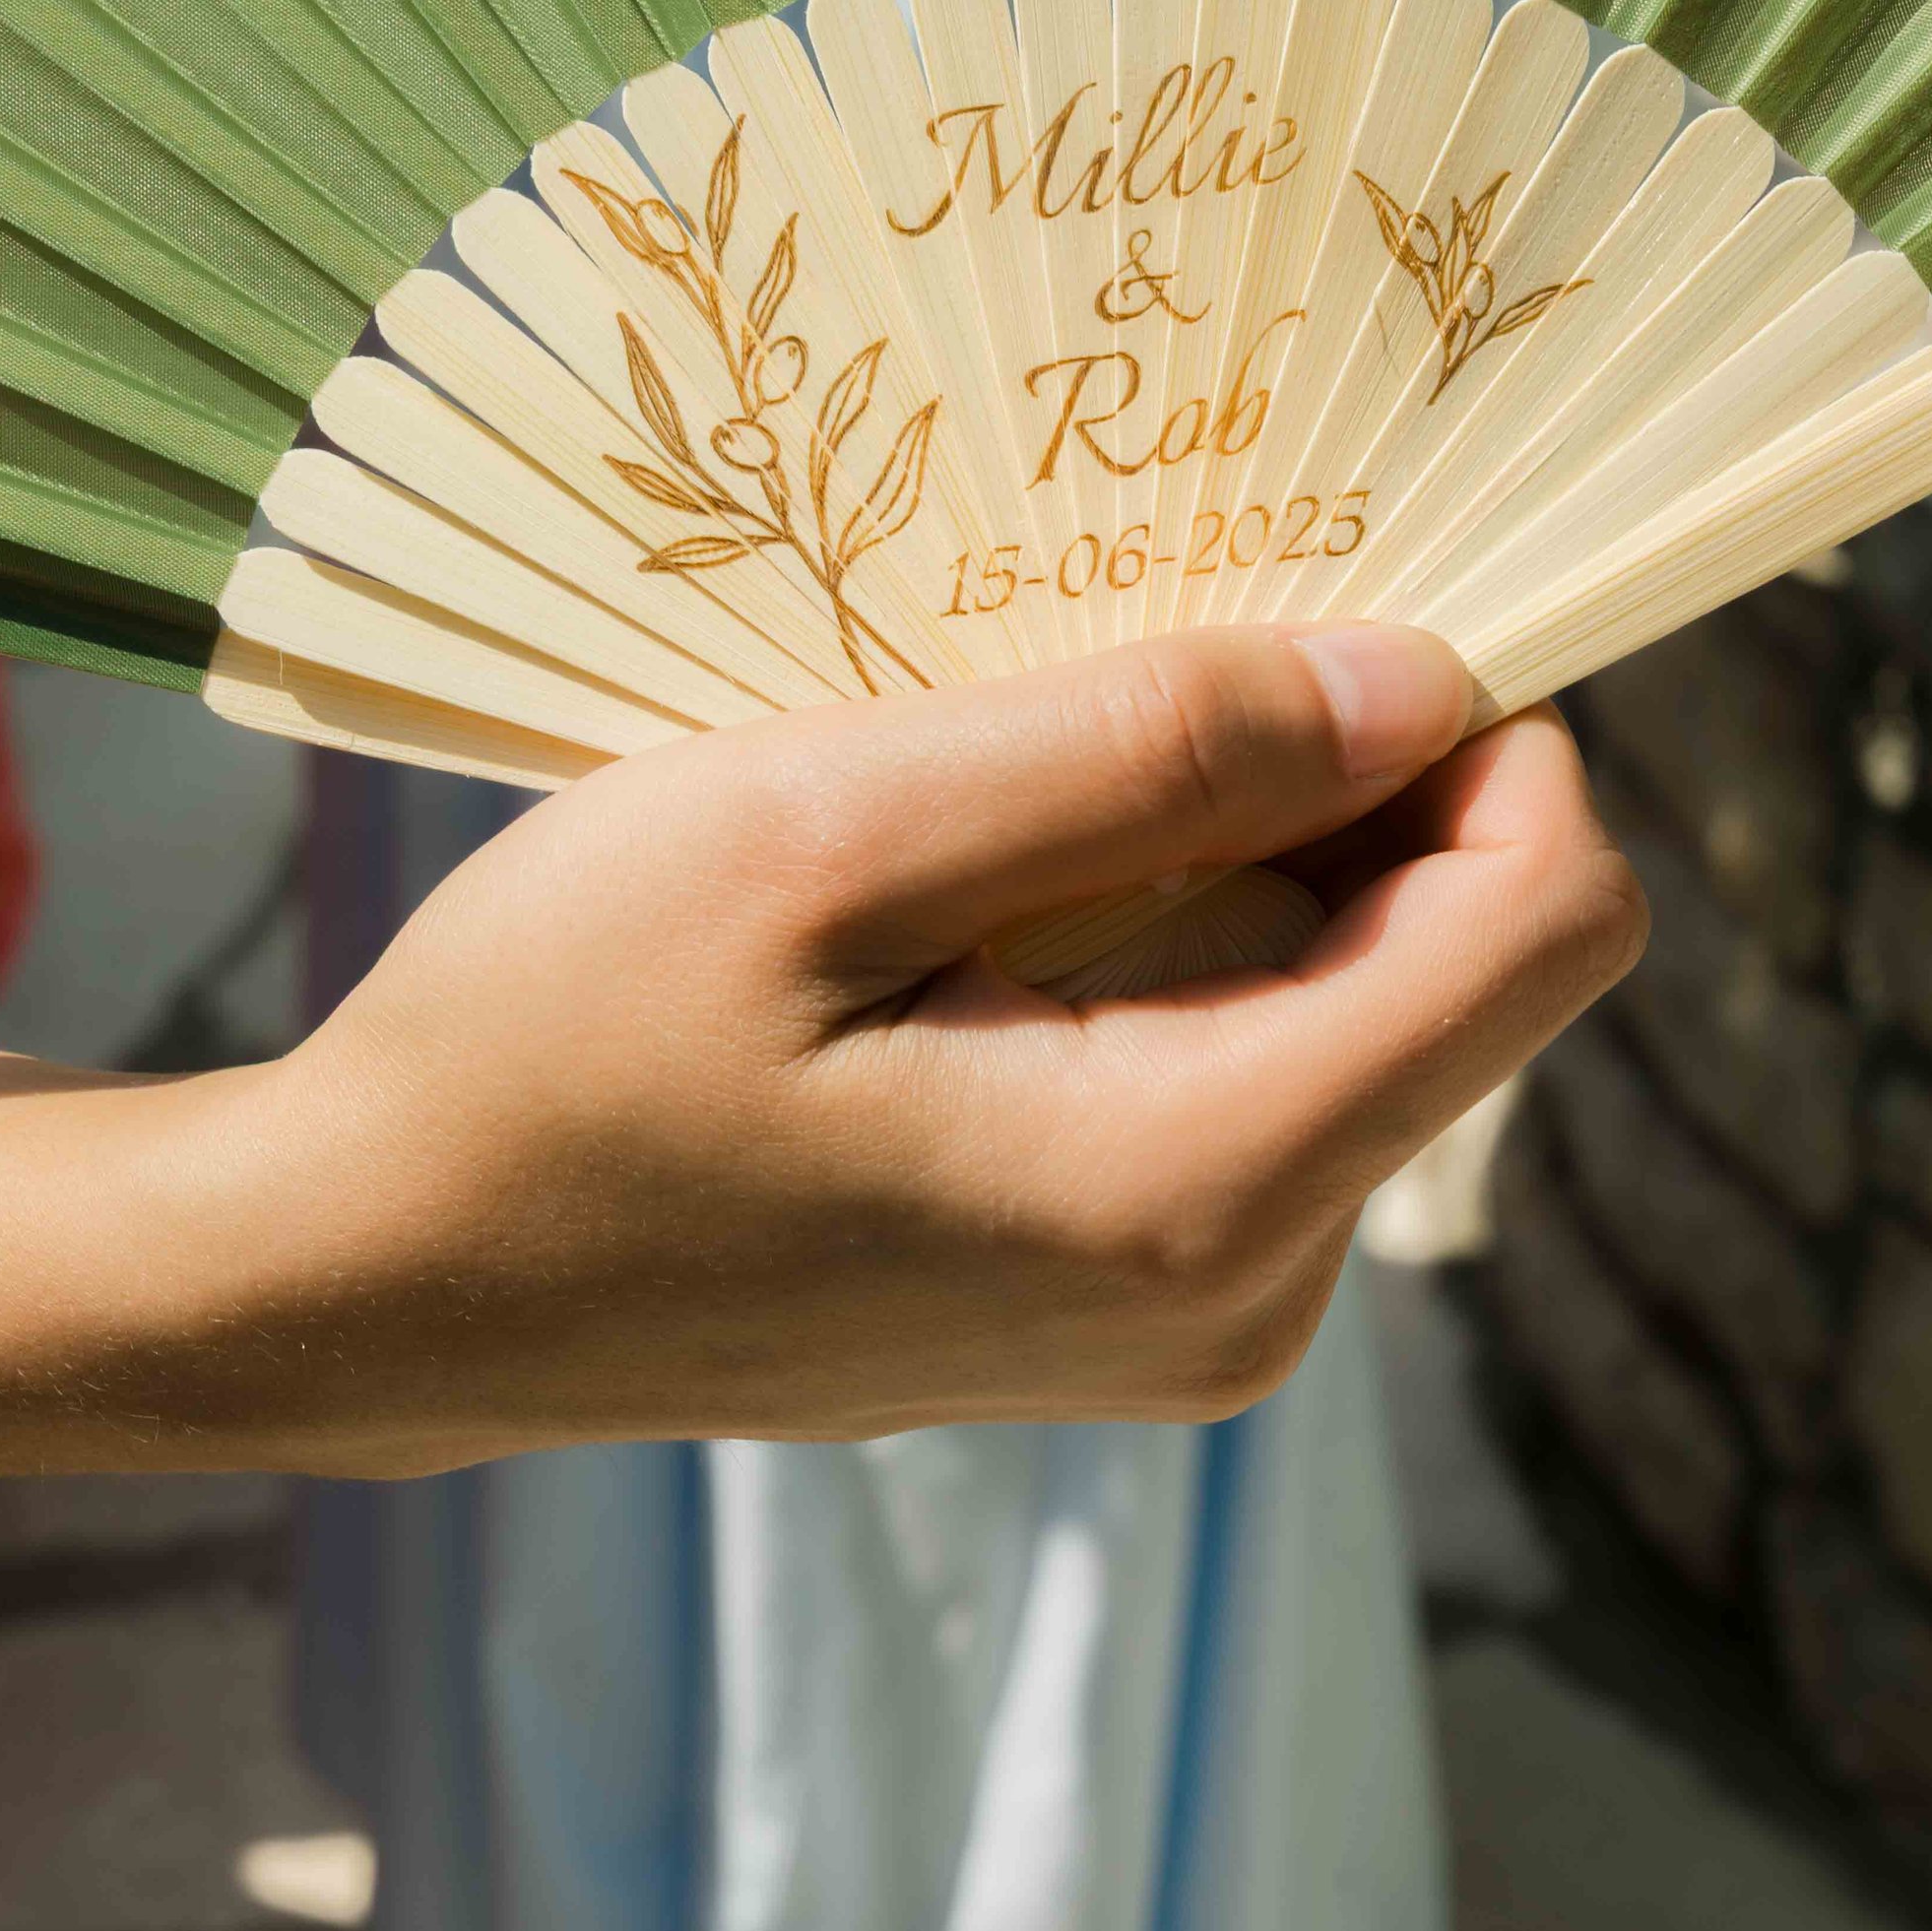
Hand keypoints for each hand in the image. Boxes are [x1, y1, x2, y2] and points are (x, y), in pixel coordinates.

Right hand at [0, 629, 1641, 1475]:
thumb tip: (1419, 679)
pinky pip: (1268, 1074)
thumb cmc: (556, 1039)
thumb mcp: (824, 832)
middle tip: (1140, 654)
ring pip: (1375, 1012)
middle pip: (1477, 966)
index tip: (1325, 611)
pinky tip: (1009, 888)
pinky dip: (1196, 941)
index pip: (1544, 922)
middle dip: (1364, 781)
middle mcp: (1249, 1291)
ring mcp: (1194, 1319)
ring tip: (1029, 774)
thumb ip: (1140, 755)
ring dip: (1263, 852)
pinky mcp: (1128, 1301)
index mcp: (1198, 1184)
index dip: (1488, 734)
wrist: (387, 1276)